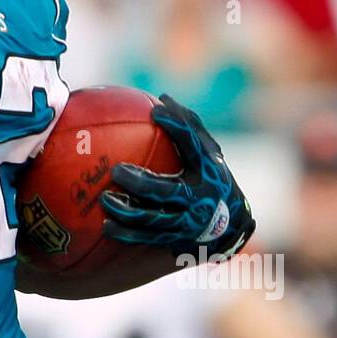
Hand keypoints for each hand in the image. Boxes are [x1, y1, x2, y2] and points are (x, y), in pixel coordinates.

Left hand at [100, 94, 254, 258]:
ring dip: (126, 211)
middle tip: (116, 171)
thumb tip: (162, 98)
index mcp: (207, 171)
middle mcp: (198, 198)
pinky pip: (147, 238)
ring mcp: (186, 222)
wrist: (231, 225)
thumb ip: (188, 126)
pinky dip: (126, 234)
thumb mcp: (209, 152)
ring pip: (153, 219)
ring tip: (105, 199)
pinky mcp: (175, 238)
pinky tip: (106, 226)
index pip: (193, 145)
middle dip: (139, 183)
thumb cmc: (210, 177)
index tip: (155, 111)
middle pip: (165, 191)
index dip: (177, 126)